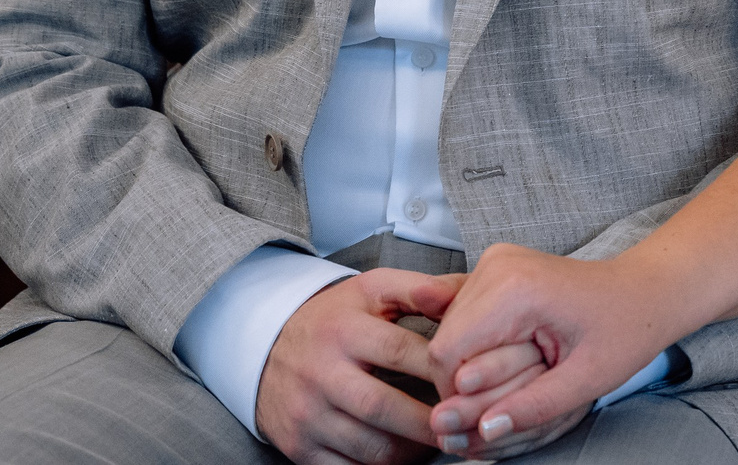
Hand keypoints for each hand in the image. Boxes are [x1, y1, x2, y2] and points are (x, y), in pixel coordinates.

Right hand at [256, 269, 455, 464]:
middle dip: (430, 420)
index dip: (440, 368)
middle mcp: (319, 374)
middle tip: (465, 421)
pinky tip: (406, 453)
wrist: (265, 347)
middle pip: (383, 407)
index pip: (399, 351)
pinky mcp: (299, 446)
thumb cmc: (334, 319)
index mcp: (342, 330)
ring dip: (412, 449)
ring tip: (441, 438)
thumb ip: (420, 290)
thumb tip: (466, 292)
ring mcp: (307, 415)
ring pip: (369, 446)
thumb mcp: (372, 290)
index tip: (472, 377)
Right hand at [425, 243, 678, 458]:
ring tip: (525, 369)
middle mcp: (498, 265)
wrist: (645, 290)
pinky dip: (481, 343)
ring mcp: (495, 261)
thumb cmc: (624, 329)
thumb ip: (533, 407)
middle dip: (467, 382)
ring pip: (450, 330)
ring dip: (474, 362)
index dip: (459, 395)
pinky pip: (465, 316)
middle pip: (445, 341)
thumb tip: (484, 431)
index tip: (492, 414)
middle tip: (513, 397)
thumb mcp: (586, 380)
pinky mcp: (496, 266)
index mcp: (517, 289)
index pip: (447, 354)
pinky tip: (516, 351)